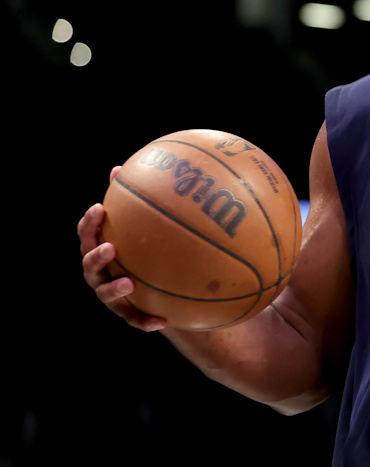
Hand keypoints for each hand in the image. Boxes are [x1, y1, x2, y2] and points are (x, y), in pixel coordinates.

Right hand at [78, 166, 167, 331]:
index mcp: (100, 249)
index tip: (99, 208)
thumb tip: (121, 168)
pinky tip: (162, 321)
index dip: (90, 223)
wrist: (153, 289)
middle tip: (111, 247)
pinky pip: (135, 319)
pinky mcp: (127, 313)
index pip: (88, 234)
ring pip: (106, 294)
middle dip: (97, 256)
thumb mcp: (138, 226)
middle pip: (90, 265)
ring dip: (114, 289)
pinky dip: (145, 321)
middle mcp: (100, 273)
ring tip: (128, 283)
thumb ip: (129, 202)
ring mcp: (111, 295)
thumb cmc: (141, 248)